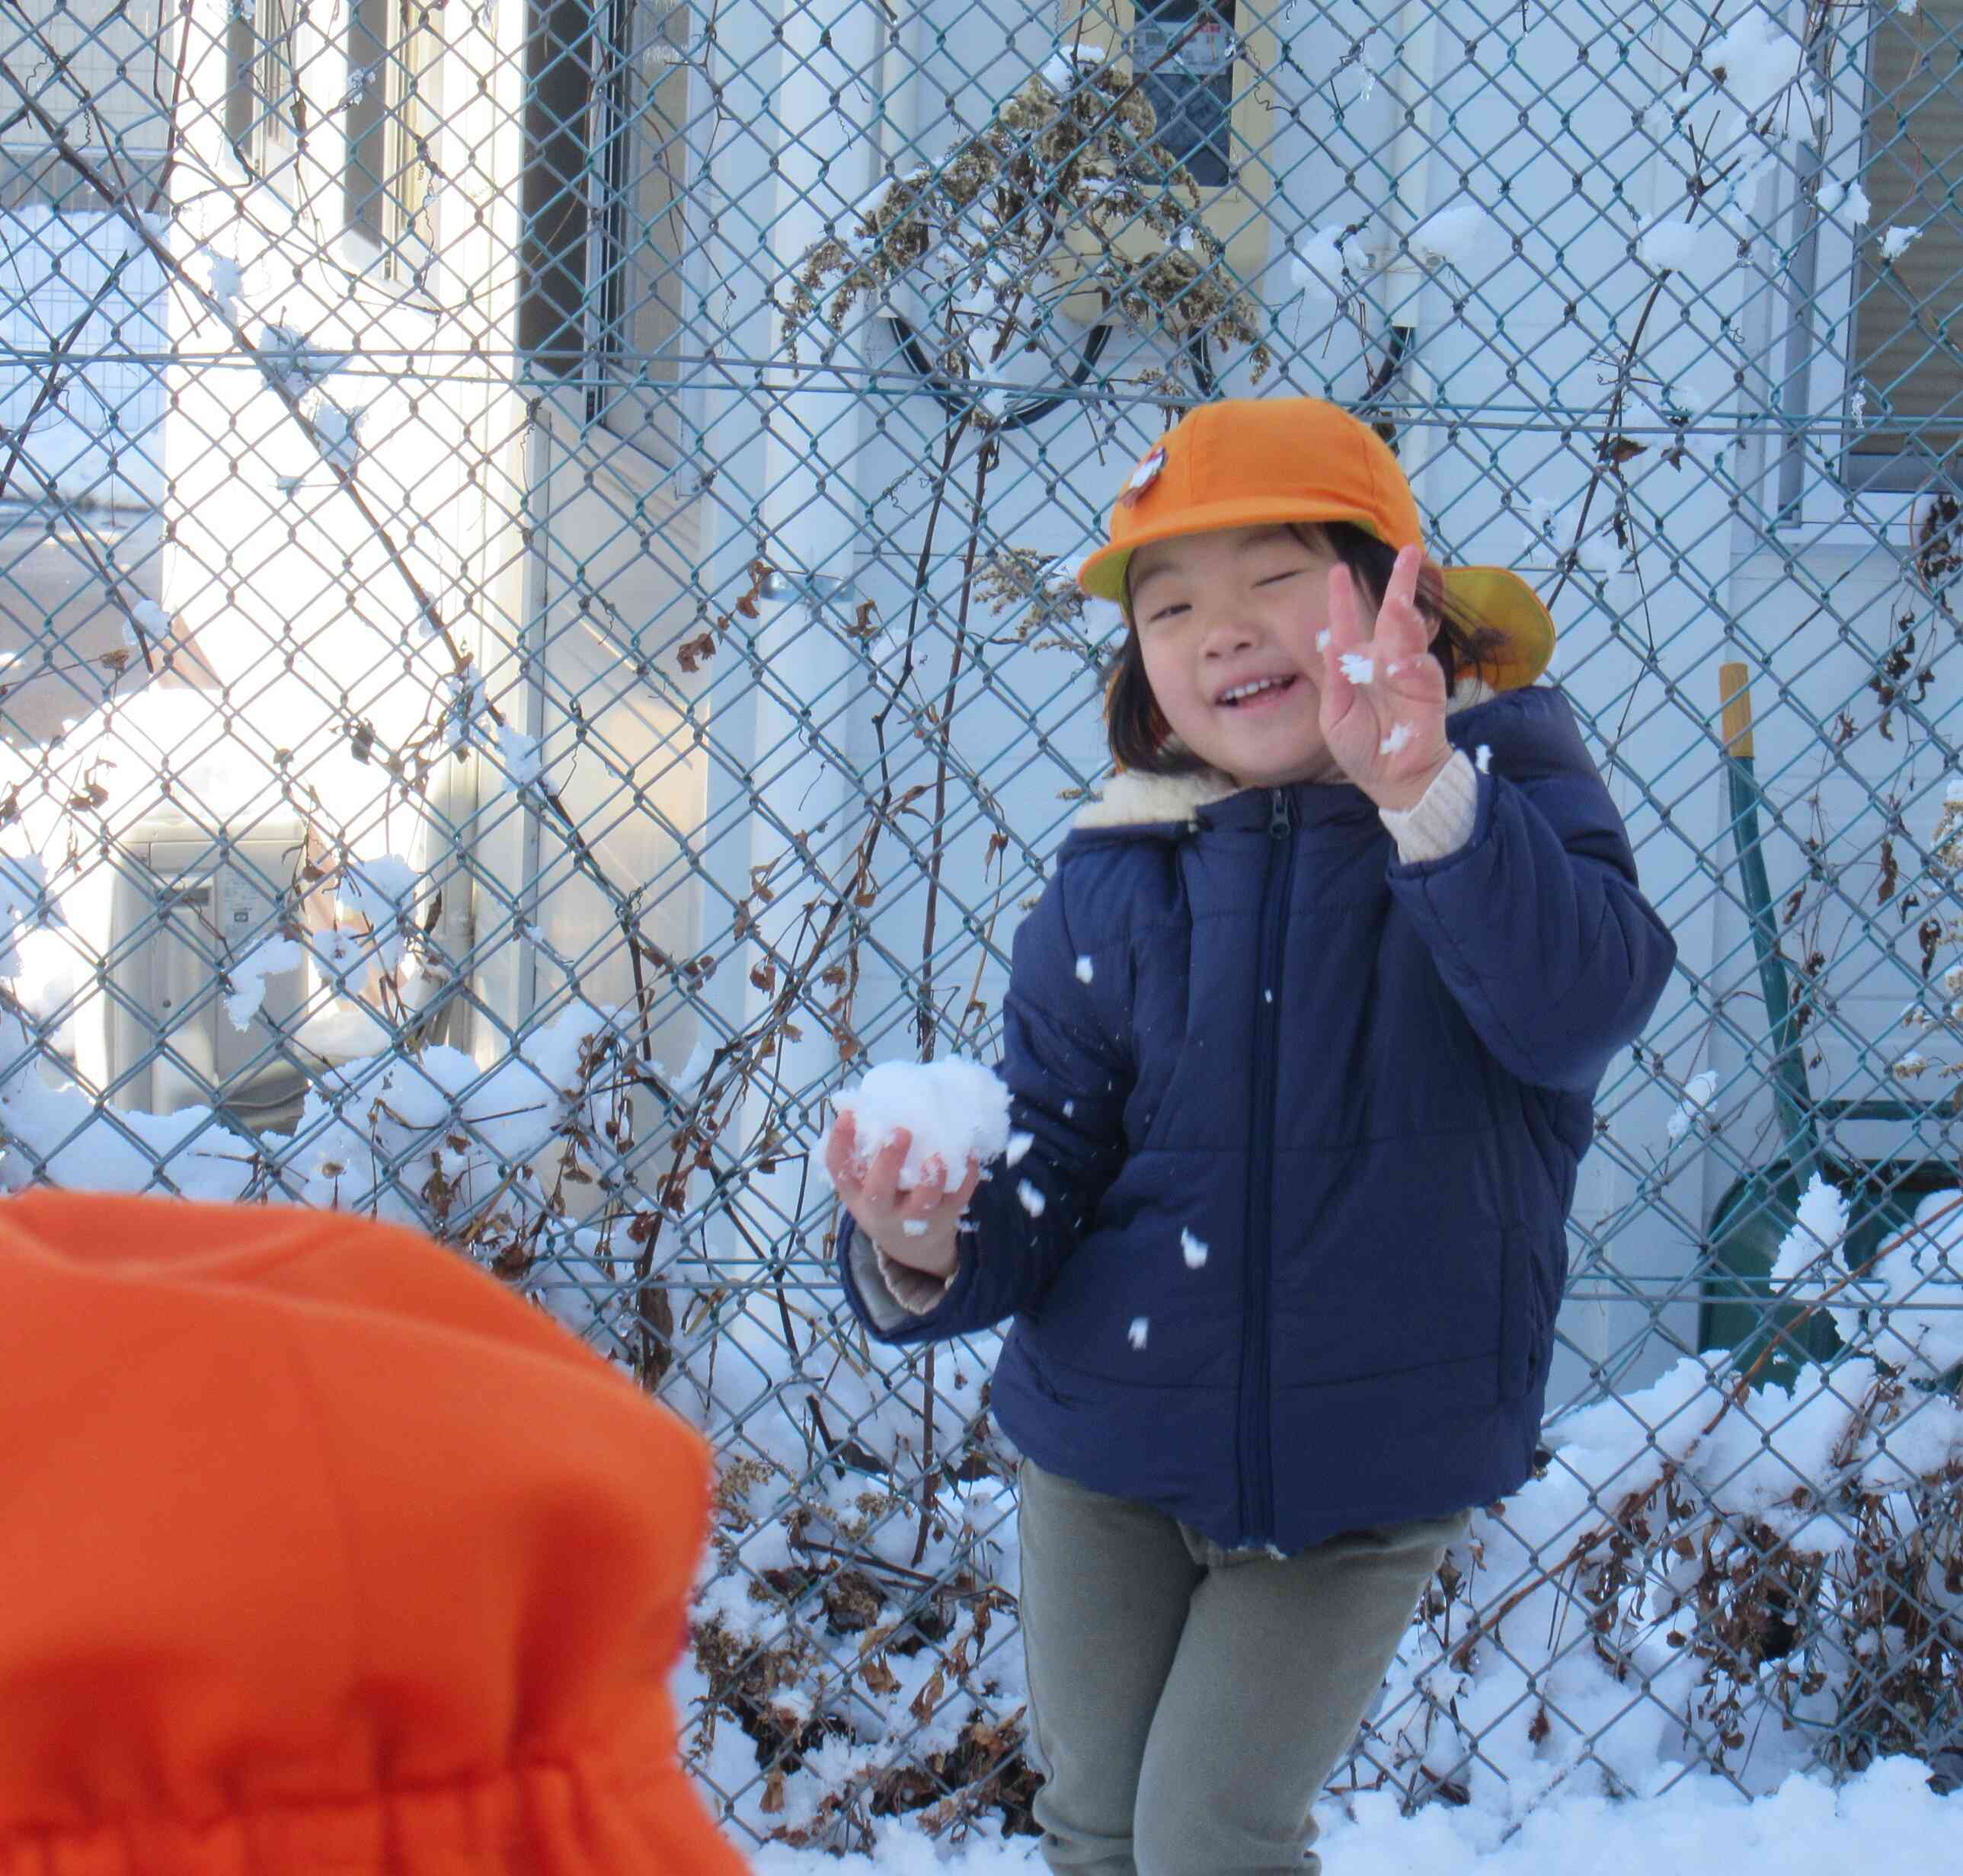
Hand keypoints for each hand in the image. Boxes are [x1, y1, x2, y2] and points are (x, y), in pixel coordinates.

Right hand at [825, 1110, 980, 1279]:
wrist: (910, 1246)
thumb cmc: (884, 1199)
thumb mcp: (864, 1184)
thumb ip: (863, 1154)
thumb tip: (863, 1104)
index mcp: (857, 1195)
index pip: (840, 1171)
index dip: (841, 1144)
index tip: (848, 1115)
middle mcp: (882, 1210)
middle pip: (880, 1192)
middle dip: (889, 1162)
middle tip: (901, 1132)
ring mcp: (914, 1216)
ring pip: (921, 1204)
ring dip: (930, 1181)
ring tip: (937, 1157)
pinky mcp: (944, 1216)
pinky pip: (957, 1199)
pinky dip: (967, 1177)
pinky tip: (970, 1154)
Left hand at [1317, 543, 1453, 811]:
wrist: (1390, 778)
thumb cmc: (1360, 747)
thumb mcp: (1334, 716)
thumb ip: (1334, 681)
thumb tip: (1328, 643)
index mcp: (1356, 665)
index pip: (1348, 625)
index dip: (1343, 599)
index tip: (1339, 571)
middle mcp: (1384, 661)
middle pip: (1393, 615)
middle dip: (1401, 584)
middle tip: (1411, 552)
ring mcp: (1408, 673)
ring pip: (1411, 635)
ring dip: (1408, 616)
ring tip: (1402, 602)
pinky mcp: (1427, 691)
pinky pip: (1422, 671)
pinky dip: (1413, 666)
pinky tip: (1403, 665)